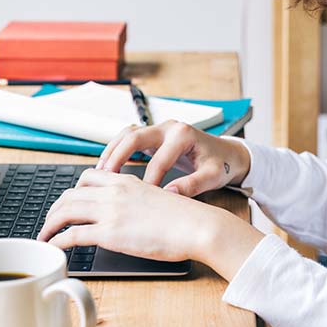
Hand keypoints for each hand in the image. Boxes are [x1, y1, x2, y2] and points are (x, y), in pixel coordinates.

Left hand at [36, 168, 223, 262]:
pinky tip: (54, 247)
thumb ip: (136, 200)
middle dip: (55, 208)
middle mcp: (114, 191)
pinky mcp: (110, 233)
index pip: (88, 176)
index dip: (73, 190)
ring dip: (50, 223)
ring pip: (65, 210)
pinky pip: (72, 234)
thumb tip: (128, 214)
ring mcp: (110, 211)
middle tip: (50, 221)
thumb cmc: (185, 218)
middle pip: (71, 193)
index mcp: (126, 181)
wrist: (197, 225)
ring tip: (45, 235)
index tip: (68, 202)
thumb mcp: (156, 198)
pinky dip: (58, 240)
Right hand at [96, 120, 250, 196]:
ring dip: (112, 151)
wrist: (227, 154)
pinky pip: (129, 139)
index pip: (159, 159)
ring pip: (127, 134)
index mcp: (183, 135)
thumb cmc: (221, 164)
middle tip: (104, 179)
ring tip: (99, 174)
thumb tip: (170, 195)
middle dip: (117, 157)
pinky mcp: (154, 136)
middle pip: (134, 136)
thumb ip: (193, 185)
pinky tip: (108, 169)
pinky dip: (116, 150)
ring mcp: (159, 129)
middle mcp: (169, 127)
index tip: (139, 199)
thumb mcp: (213, 175)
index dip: (148, 180)